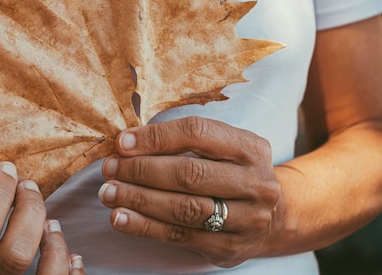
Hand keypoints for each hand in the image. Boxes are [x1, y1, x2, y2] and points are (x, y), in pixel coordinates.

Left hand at [98, 116, 281, 267]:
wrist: (273, 217)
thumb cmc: (232, 173)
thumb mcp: (222, 148)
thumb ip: (182, 141)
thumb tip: (127, 142)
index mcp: (250, 148)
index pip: (197, 133)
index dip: (156, 137)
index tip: (122, 142)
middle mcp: (255, 183)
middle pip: (189, 174)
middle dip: (141, 170)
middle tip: (110, 168)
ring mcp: (247, 220)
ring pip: (183, 208)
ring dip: (138, 199)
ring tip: (108, 193)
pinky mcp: (229, 248)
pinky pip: (179, 236)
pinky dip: (145, 227)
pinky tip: (121, 218)